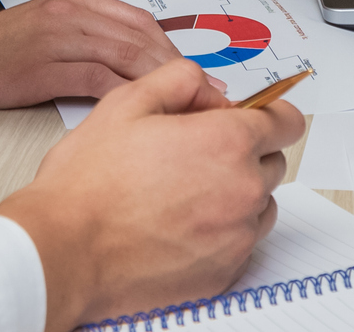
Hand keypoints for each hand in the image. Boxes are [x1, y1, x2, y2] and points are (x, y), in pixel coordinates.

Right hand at [0, 0, 216, 120]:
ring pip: (126, 55)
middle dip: (181, 69)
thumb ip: (94, 38)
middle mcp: (70, 10)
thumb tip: (146, 65)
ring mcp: (56, 36)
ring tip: (188, 111)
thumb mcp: (51, 31)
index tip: (203, 77)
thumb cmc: (1, 56)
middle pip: (141, 36)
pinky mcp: (44, 66)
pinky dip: (128, 97)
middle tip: (209, 98)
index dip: (177, 50)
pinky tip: (146, 118)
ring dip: (163, 84)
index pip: (140, 20)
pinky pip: (98, 79)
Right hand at [0, 59, 300, 331]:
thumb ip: (178, 80)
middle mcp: (243, 190)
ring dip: (237, 193)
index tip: (251, 118)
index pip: (286, 121)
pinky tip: (179, 224)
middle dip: (245, 152)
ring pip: (260, 205)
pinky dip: (222, 231)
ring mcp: (237, 236)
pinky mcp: (225, 272)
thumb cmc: (89, 183)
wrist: (67, 249)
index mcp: (226, 142)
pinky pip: (242, 243)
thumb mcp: (127, 102)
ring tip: (184, 191)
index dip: (268, 113)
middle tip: (196, 152)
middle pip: (273, 162)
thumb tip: (206, 87)